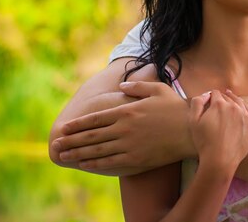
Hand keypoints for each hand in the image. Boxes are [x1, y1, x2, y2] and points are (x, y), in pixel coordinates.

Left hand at [52, 81, 191, 172]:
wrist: (192, 130)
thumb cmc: (176, 108)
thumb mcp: (158, 89)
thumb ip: (138, 85)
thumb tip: (122, 86)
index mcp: (127, 110)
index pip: (95, 118)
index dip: (77, 124)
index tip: (64, 129)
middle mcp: (124, 128)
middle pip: (91, 135)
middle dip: (71, 140)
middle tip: (55, 144)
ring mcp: (129, 144)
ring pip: (97, 150)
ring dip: (78, 152)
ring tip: (63, 155)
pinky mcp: (136, 158)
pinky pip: (110, 161)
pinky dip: (95, 163)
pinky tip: (84, 163)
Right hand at [189, 90, 247, 170]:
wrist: (220, 160)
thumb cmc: (204, 142)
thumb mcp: (193, 121)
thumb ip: (197, 103)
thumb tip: (206, 95)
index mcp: (219, 104)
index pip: (215, 93)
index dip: (210, 96)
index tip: (208, 101)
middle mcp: (234, 107)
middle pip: (227, 97)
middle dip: (221, 99)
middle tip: (218, 104)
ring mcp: (245, 115)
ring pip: (239, 102)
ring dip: (233, 101)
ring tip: (230, 102)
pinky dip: (244, 109)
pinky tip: (241, 110)